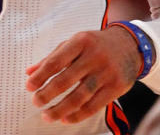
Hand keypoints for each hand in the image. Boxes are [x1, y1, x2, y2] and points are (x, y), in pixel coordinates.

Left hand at [25, 26, 141, 123]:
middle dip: (47, 94)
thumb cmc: (96, 44)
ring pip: (79, 96)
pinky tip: (65, 118)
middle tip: (36, 102)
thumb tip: (29, 72)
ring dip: (60, 109)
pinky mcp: (116, 87)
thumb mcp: (75, 43)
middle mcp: (94, 56)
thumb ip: (53, 57)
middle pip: (66, 80)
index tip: (29, 87)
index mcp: (81, 41)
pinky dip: (78, 115)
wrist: (131, 45)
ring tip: (47, 115)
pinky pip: (94, 106)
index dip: (40, 76)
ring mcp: (107, 72)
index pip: (56, 61)